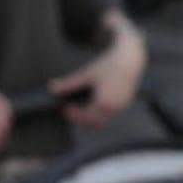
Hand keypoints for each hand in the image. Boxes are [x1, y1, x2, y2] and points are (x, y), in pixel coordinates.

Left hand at [48, 13, 145, 129]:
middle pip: (93, 124)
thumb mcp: (87, 74)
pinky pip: (110, 115)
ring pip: (102, 121)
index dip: (73, 114)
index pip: (84, 117)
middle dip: (80, 119)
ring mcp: (120, 107)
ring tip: (81, 106)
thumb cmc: (109, 65)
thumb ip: (69, 84)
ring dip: (90, 117)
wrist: (130, 59)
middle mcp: (113, 108)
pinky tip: (93, 101)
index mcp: (103, 103)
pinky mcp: (124, 104)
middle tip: (70, 109)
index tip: (65, 107)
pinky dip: (99, 113)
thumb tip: (51, 88)